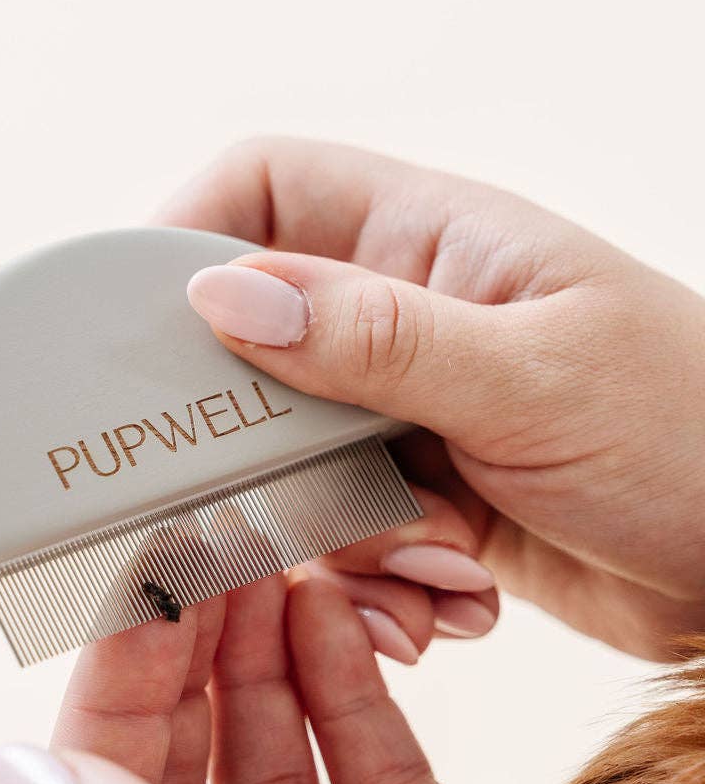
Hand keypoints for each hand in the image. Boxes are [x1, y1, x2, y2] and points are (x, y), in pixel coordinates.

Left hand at [0, 578, 704, 783]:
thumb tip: (11, 782)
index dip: (109, 677)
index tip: (142, 574)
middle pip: (176, 760)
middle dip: (183, 649)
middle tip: (210, 544)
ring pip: (265, 743)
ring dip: (259, 651)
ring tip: (268, 559)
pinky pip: (350, 749)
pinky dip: (334, 681)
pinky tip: (328, 618)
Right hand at [159, 137, 704, 659]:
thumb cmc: (693, 436)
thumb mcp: (533, 379)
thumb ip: (375, 339)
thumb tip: (220, 294)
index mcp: (436, 240)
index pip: (266, 186)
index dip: (186, 235)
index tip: (135, 331)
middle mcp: (412, 318)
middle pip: (256, 345)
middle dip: (258, 440)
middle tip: (274, 505)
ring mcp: (417, 414)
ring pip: (292, 460)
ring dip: (338, 533)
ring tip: (435, 561)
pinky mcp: (429, 502)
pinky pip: (345, 534)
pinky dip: (380, 581)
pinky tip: (457, 597)